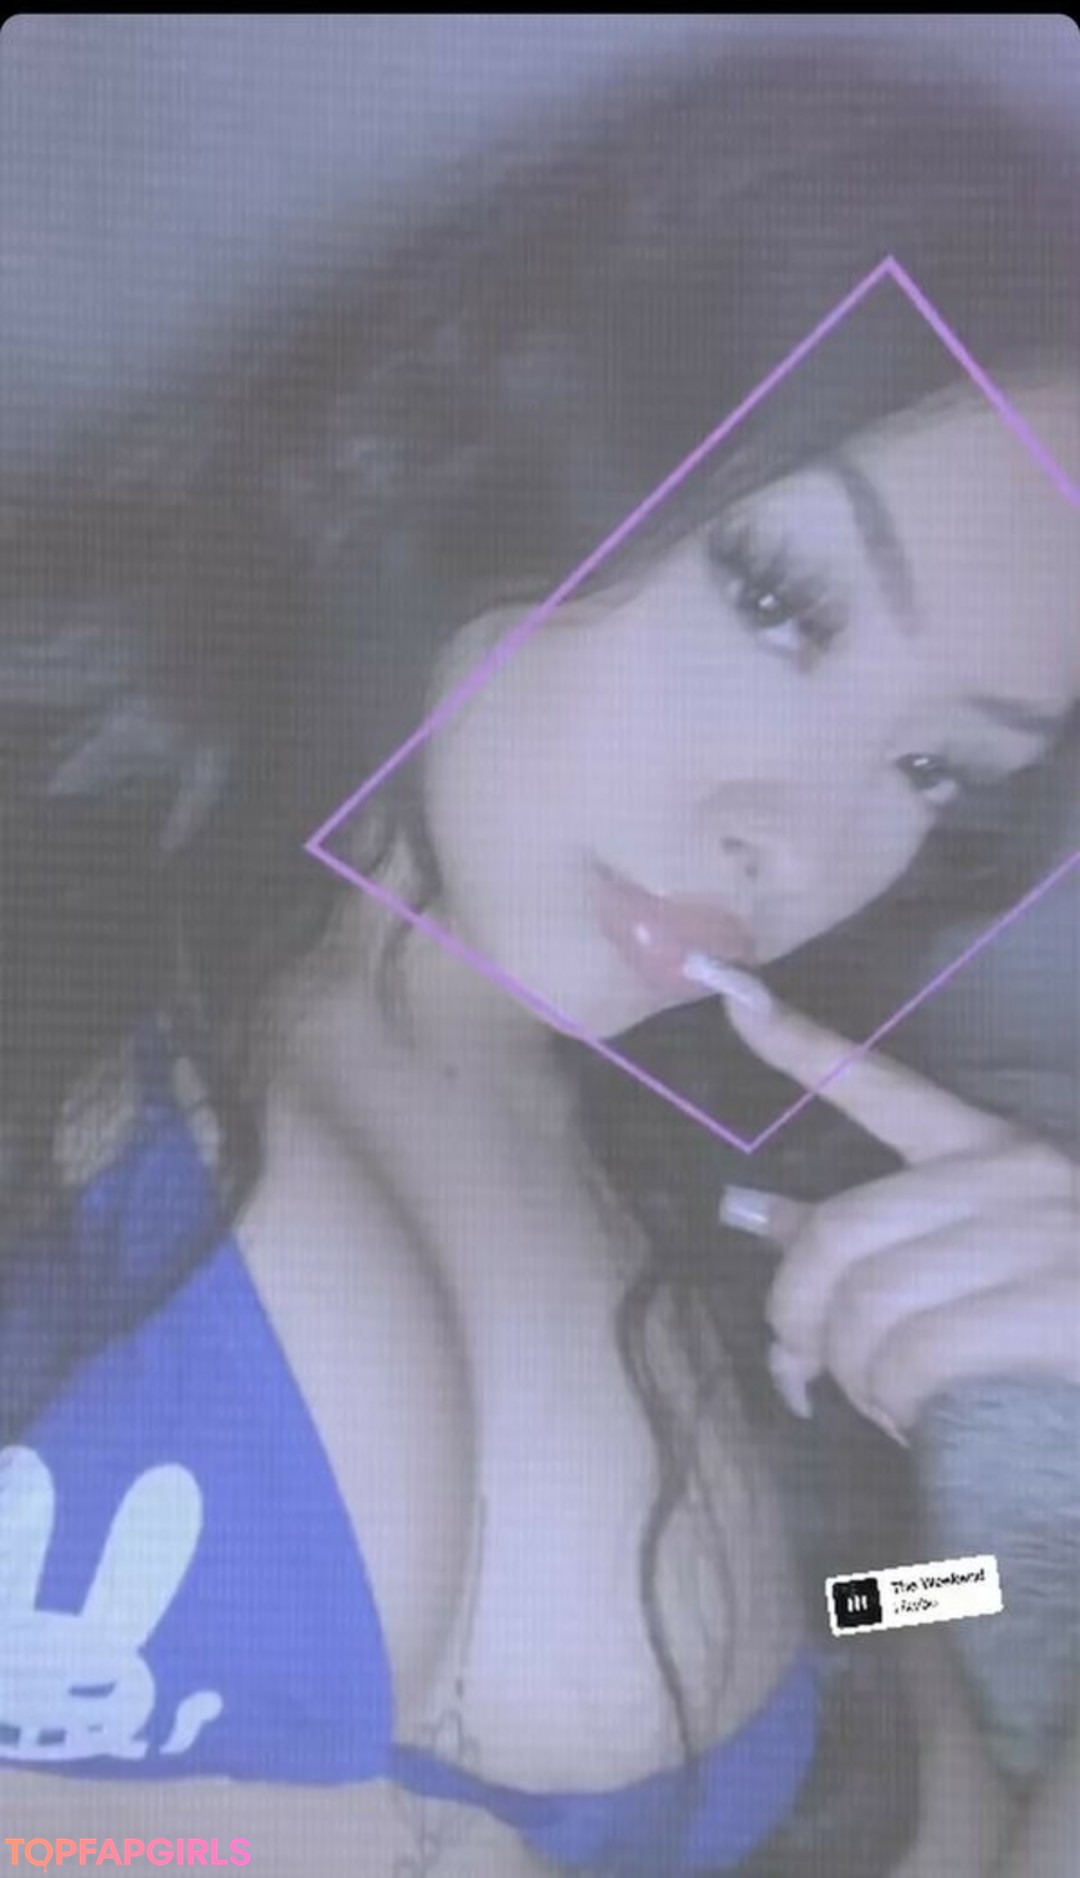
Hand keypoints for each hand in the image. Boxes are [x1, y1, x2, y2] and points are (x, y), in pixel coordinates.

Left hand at [712, 978, 1079, 1443]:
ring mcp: (1041, 1238)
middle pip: (839, 1234)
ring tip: (887, 1404)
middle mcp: (1014, 1177)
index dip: (802, 1048)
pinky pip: (919, 1357)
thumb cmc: (1064, 1323)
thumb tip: (764, 1220)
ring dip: (854, 1377)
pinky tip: (916, 1422)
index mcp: (994, 1153)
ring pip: (869, 1305)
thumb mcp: (987, 1255)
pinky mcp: (1057, 1310)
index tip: (735, 998)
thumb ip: (882, 1235)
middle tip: (807, 1370)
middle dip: (798, 1316)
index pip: (884, 1089)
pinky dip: (897, 1404)